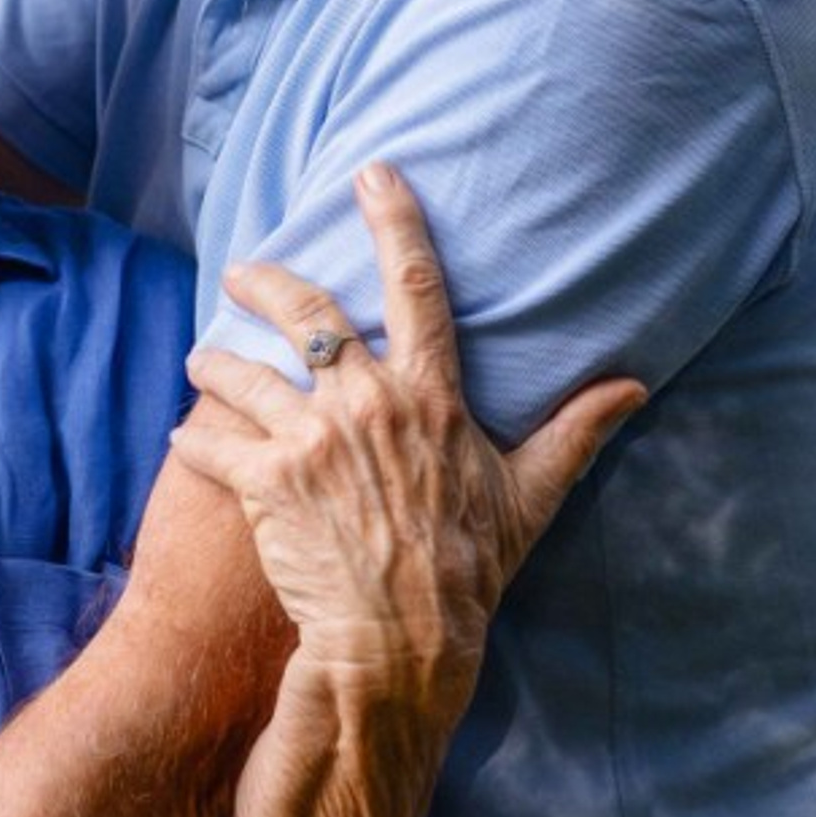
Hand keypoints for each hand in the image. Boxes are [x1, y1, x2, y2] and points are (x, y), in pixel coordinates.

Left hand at [173, 160, 642, 722]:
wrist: (404, 643)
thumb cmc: (470, 570)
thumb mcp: (530, 495)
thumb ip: (575, 432)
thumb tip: (633, 386)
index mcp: (432, 397)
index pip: (418, 288)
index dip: (395, 221)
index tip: (373, 173)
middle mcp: (368, 405)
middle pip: (308, 313)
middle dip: (266, 281)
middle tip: (243, 271)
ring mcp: (312, 440)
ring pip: (243, 372)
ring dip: (215, 361)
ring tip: (203, 361)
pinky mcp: (265, 484)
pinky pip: (211, 443)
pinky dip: (191, 439)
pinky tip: (182, 438)